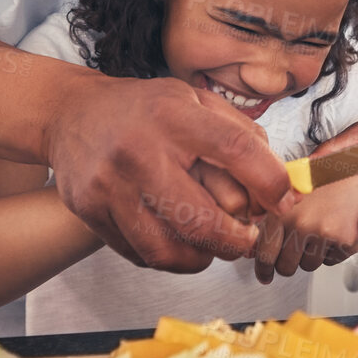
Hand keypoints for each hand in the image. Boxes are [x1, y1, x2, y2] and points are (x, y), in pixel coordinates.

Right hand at [44, 73, 291, 271]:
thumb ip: (240, 134)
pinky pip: (139, 253)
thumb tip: (279, 182)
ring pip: (168, 249)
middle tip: (247, 240)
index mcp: (173, 115)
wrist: (72, 113)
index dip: (270, 184)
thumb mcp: (194, 100)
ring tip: (213, 247)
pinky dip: (168, 257)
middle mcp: (139, 151)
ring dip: (202, 258)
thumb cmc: (143, 109)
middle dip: (236, 241)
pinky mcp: (90, 211)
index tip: (284, 203)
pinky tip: (179, 242)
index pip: (236, 151)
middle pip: (201, 220)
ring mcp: (109, 185)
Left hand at [252, 173, 357, 282]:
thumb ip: (271, 216)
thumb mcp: (290, 191)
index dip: (263, 269)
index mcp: (282, 210)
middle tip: (292, 254)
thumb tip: (254, 247)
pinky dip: (331, 252)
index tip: (264, 275)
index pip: (265, 254)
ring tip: (316, 232)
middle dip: (287, 264)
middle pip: (286, 267)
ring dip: (310, 256)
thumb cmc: (324, 177)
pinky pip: (331, 261)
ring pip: (308, 266)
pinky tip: (333, 230)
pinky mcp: (347, 241)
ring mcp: (325, 234)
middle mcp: (302, 223)